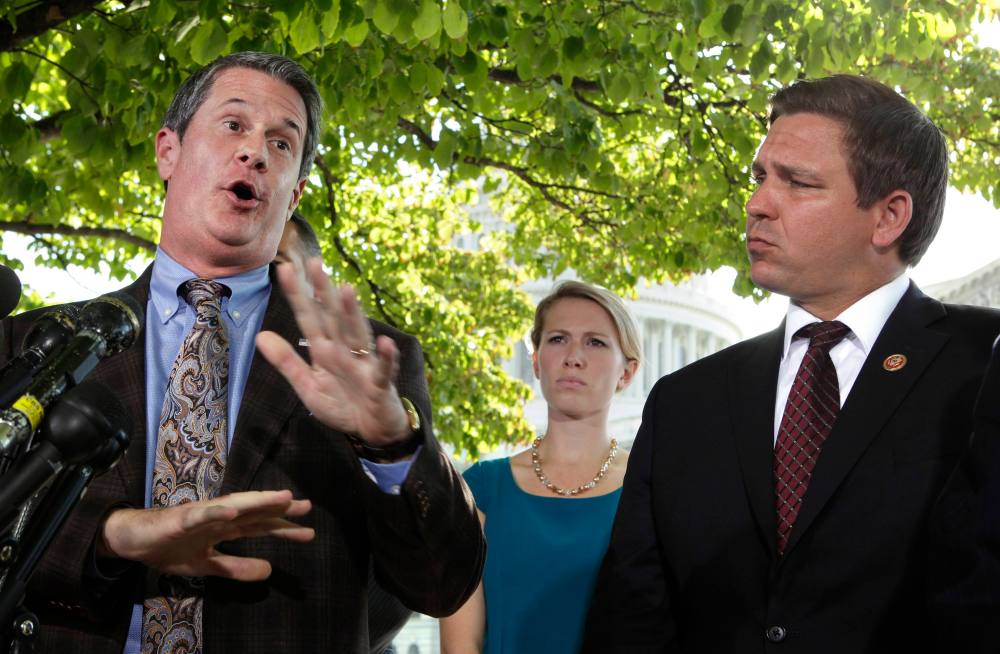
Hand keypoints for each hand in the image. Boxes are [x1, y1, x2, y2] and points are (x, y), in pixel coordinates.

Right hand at [99, 490, 313, 581]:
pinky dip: (217, 511)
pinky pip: (201, 514)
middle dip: (279, 508)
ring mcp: (201, 514)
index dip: (283, 527)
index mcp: (225, 528)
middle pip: (254, 511)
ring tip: (282, 498)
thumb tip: (269, 571)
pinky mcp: (181, 518)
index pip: (259, 526)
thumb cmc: (170, 547)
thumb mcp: (207, 566)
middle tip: (307, 506)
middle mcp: (218, 516)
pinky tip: (234, 511)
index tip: (308, 531)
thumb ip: (236, 567)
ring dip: (258, 501)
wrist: (132, 541)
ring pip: (234, 505)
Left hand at [257, 258, 410, 445]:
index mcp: (325, 350)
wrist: (373, 431)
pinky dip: (386, 357)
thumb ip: (287, 362)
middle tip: (314, 263)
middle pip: (332, 318)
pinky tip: (385, 342)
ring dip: (353, 314)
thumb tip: (261, 335)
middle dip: (323, 292)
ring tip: (346, 290)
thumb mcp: (308, 386)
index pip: (309, 318)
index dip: (297, 295)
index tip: (284, 269)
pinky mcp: (380, 384)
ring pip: (357, 335)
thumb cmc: (342, 405)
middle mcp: (344, 351)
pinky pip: (383, 369)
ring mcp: (363, 365)